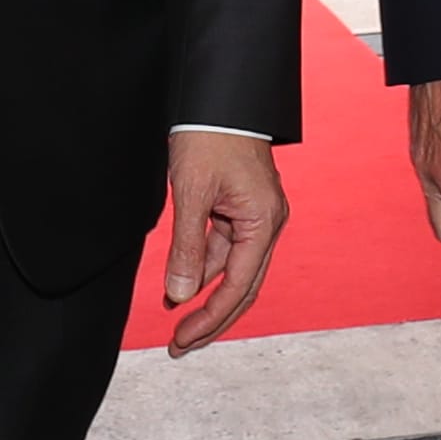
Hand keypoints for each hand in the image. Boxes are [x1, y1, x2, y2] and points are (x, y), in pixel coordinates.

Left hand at [156, 130, 288, 352]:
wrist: (219, 96)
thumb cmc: (209, 136)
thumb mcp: (191, 193)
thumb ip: (187, 247)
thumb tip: (180, 295)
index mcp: (263, 222)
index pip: (237, 286)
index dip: (210, 318)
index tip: (182, 338)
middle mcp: (268, 224)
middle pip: (243, 287)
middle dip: (212, 318)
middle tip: (180, 343)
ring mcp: (258, 216)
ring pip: (233, 268)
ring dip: (205, 292)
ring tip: (172, 312)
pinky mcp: (244, 208)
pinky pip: (226, 247)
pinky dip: (204, 265)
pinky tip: (182, 279)